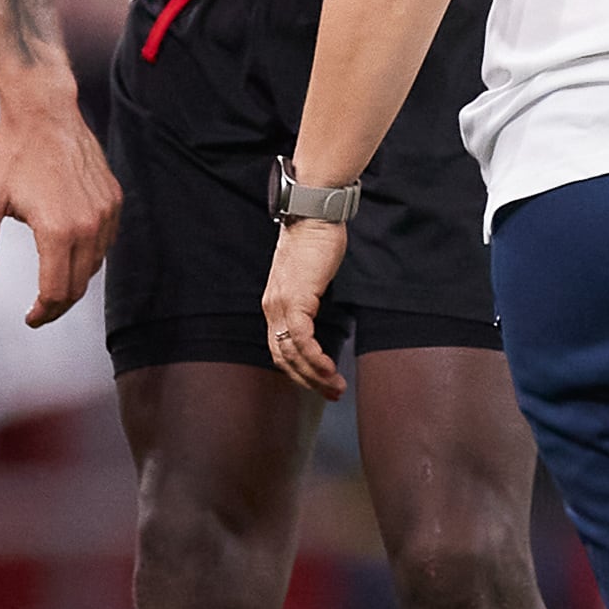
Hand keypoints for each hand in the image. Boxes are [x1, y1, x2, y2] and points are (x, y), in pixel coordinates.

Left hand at [0, 95, 117, 328]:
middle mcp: (88, 225)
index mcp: (57, 231)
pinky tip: (69, 254)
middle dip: (58, 305)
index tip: (30, 319)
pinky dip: (89, 255)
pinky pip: (106, 241)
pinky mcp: (113, 199)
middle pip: (78, 286)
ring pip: (95, 265)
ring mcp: (105, 212)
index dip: (42, 313)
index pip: (56, 291)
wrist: (44, 113)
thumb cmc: (10, 155)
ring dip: (75, 281)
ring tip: (52, 286)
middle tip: (39, 312)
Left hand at [263, 217, 349, 398]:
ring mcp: (281, 304)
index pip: (279, 350)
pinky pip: (301, 338)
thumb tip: (319, 312)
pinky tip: (329, 368)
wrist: (313, 214)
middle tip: (332, 394)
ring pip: (291, 353)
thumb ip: (309, 298)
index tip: (320, 384)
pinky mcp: (296, 298)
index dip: (298, 372)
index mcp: (274, 304)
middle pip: (283, 358)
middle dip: (308, 381)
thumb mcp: (309, 277)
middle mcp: (272, 307)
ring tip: (336, 387)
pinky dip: (314, 358)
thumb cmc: (316, 241)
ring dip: (314, 375)